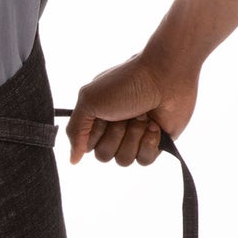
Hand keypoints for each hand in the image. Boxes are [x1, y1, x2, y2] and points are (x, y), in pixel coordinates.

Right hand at [65, 47, 198, 166]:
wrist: (165, 76)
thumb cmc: (127, 82)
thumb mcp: (89, 101)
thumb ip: (75, 131)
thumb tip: (73, 160)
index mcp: (97, 118)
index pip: (88, 146)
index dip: (96, 134)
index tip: (105, 115)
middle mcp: (114, 129)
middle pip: (104, 156)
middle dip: (115, 135)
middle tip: (126, 114)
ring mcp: (135, 137)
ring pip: (123, 160)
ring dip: (133, 136)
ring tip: (142, 117)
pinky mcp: (155, 142)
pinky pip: (144, 160)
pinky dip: (148, 143)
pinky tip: (154, 126)